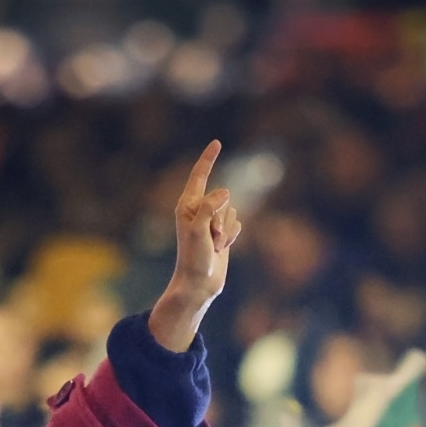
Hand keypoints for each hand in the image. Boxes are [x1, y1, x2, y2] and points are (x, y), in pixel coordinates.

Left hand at [147, 141, 240, 352]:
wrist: (199, 283)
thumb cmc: (193, 257)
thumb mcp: (198, 228)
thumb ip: (209, 206)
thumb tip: (225, 192)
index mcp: (187, 205)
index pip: (200, 176)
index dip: (208, 159)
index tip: (217, 142)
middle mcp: (199, 211)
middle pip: (223, 197)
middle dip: (221, 217)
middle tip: (210, 238)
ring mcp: (211, 222)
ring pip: (232, 211)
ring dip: (226, 229)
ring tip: (214, 245)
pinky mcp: (222, 233)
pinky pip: (238, 223)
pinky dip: (233, 236)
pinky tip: (222, 248)